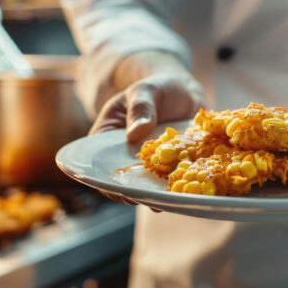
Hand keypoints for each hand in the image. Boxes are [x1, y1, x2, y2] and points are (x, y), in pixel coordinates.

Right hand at [90, 72, 206, 206]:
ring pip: (149, 185)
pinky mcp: (172, 166)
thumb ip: (141, 106)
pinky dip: (179, 186)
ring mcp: (150, 163)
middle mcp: (127, 155)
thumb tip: (135, 133)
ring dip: (159, 194)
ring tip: (171, 199)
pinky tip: (188, 192)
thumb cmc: (157, 87)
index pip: (99, 165)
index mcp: (109, 136)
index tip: (124, 190)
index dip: (108, 181)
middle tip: (152, 201)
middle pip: (125, 181)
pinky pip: (172, 181)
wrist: (183, 89)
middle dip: (136, 193)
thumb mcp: (146, 89)